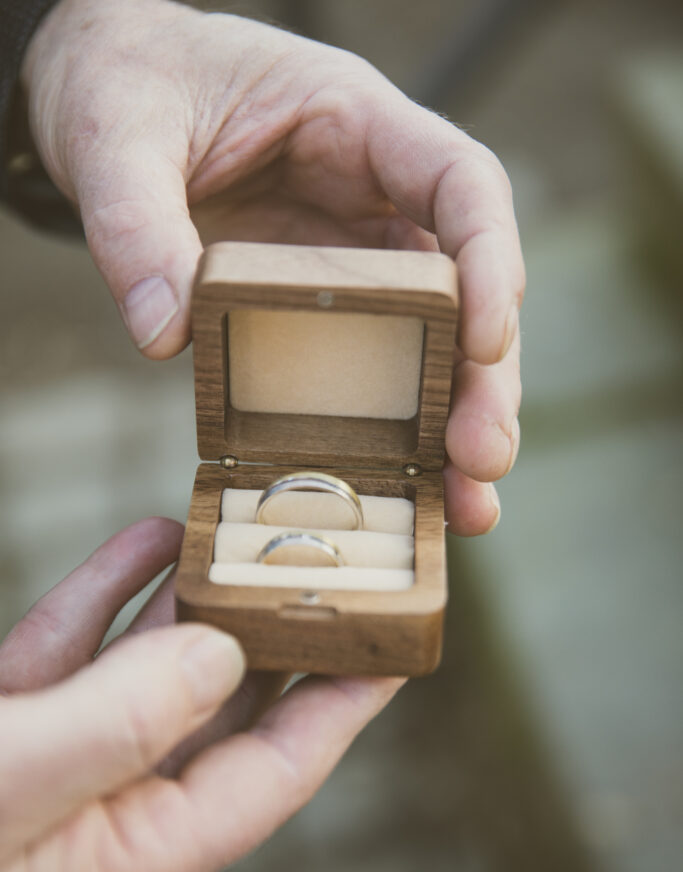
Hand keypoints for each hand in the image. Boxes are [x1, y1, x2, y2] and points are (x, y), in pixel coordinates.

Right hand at [0, 518, 403, 871]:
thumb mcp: (8, 788)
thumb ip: (122, 724)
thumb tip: (219, 660)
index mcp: (127, 855)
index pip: (272, 777)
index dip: (341, 711)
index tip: (398, 650)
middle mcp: (102, 808)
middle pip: (221, 713)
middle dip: (277, 641)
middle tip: (335, 572)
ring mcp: (49, 757)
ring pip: (148, 667)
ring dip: (195, 600)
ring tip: (248, 535)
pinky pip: (73, 643)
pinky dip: (109, 588)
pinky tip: (148, 535)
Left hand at [21, 0, 524, 536]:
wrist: (108, 96)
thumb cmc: (127, 86)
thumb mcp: (114, 134)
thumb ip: (132, 224)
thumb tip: (164, 337)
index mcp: (354, 124)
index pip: (460, 182)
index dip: (489, 259)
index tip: (484, 340)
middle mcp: (374, 199)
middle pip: (465, 288)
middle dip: (483, 378)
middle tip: (480, 460)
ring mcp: (353, 262)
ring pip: (434, 344)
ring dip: (452, 425)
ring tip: (465, 507)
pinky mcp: (320, 314)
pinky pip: (370, 372)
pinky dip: (393, 434)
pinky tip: (407, 490)